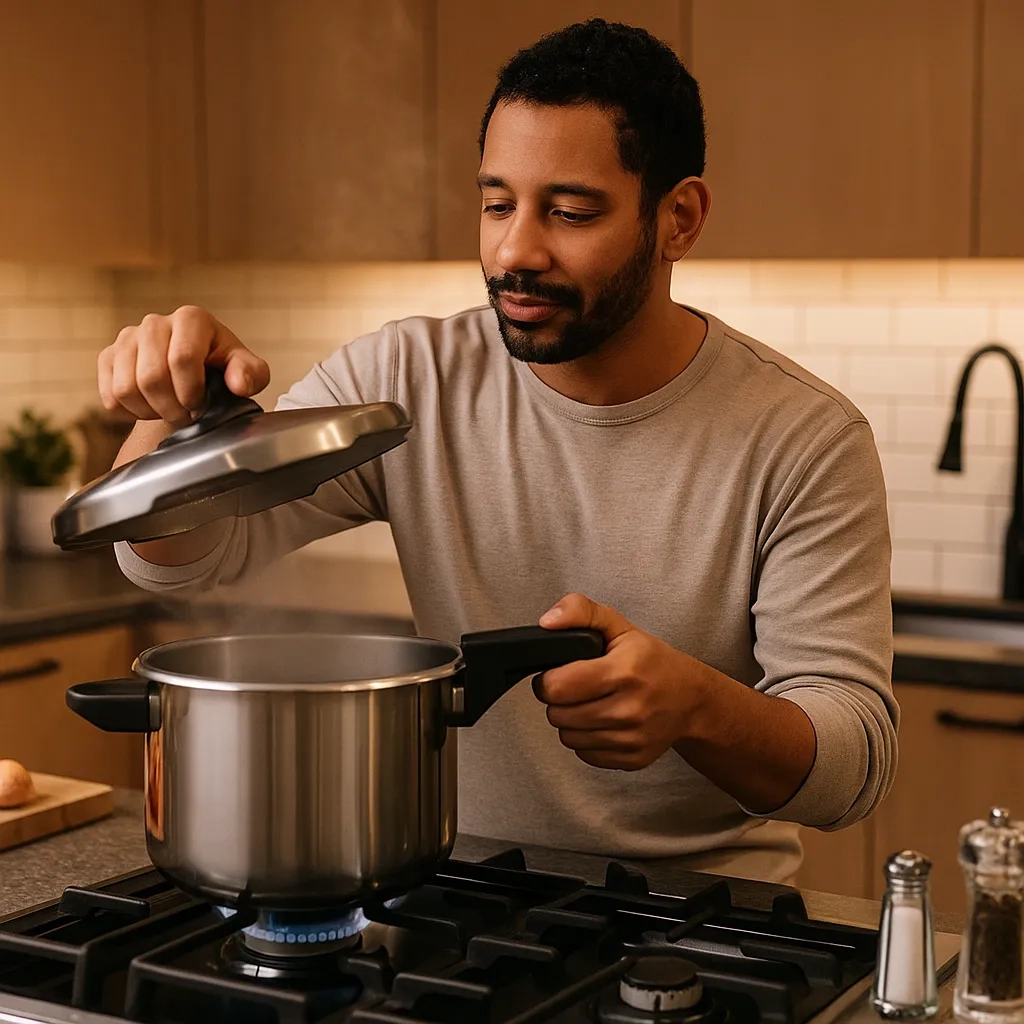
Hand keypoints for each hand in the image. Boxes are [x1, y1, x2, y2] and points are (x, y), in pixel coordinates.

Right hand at [98, 305, 269, 427]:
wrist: (193, 374)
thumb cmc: (222, 369)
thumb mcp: (247, 371)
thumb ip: (251, 374)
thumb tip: (238, 384)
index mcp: (191, 319)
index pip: (182, 359)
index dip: (192, 392)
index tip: (202, 404)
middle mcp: (155, 323)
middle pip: (152, 377)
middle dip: (172, 407)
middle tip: (187, 414)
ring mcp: (127, 338)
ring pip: (126, 388)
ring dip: (151, 411)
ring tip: (170, 409)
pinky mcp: (108, 357)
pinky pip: (110, 396)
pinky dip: (131, 412)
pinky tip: (151, 406)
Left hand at [533, 593, 707, 770]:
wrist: (692, 699)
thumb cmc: (653, 661)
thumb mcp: (619, 625)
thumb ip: (579, 611)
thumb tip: (547, 622)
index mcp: (623, 671)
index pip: (558, 687)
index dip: (548, 679)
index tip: (557, 674)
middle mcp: (629, 709)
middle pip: (558, 715)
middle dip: (559, 700)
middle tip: (575, 688)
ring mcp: (632, 738)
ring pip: (568, 738)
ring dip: (570, 721)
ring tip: (588, 703)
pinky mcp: (633, 759)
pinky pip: (585, 754)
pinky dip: (586, 740)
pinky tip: (601, 721)